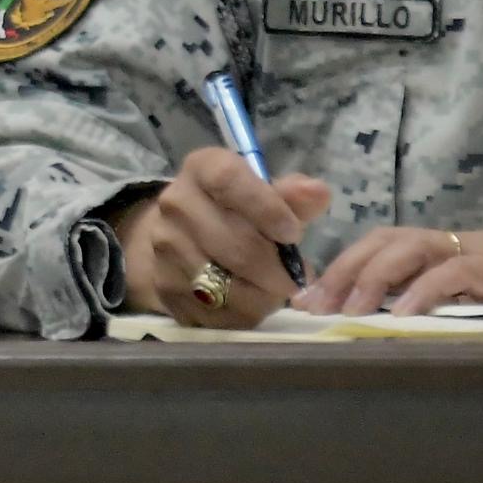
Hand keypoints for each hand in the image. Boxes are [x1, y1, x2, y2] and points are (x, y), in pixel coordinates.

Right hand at [108, 149, 329, 325]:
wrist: (179, 237)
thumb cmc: (234, 211)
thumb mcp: (263, 194)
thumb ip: (292, 196)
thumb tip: (318, 193)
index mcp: (202, 169)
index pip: (230, 182)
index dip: (266, 209)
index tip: (293, 234)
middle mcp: (174, 204)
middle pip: (234, 244)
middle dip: (275, 268)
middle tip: (296, 278)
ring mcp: (163, 249)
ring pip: (226, 285)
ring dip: (262, 295)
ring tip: (275, 290)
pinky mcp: (164, 288)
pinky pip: (216, 313)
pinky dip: (244, 313)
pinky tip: (253, 301)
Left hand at [301, 215, 482, 315]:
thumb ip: (456, 305)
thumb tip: (404, 338)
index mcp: (451, 250)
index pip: (384, 245)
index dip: (343, 266)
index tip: (309, 298)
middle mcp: (457, 247)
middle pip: (384, 242)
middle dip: (341, 272)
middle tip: (310, 308)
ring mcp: (480, 256)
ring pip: (410, 250)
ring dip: (371, 279)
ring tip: (345, 312)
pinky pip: (456, 275)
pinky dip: (425, 293)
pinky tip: (402, 316)